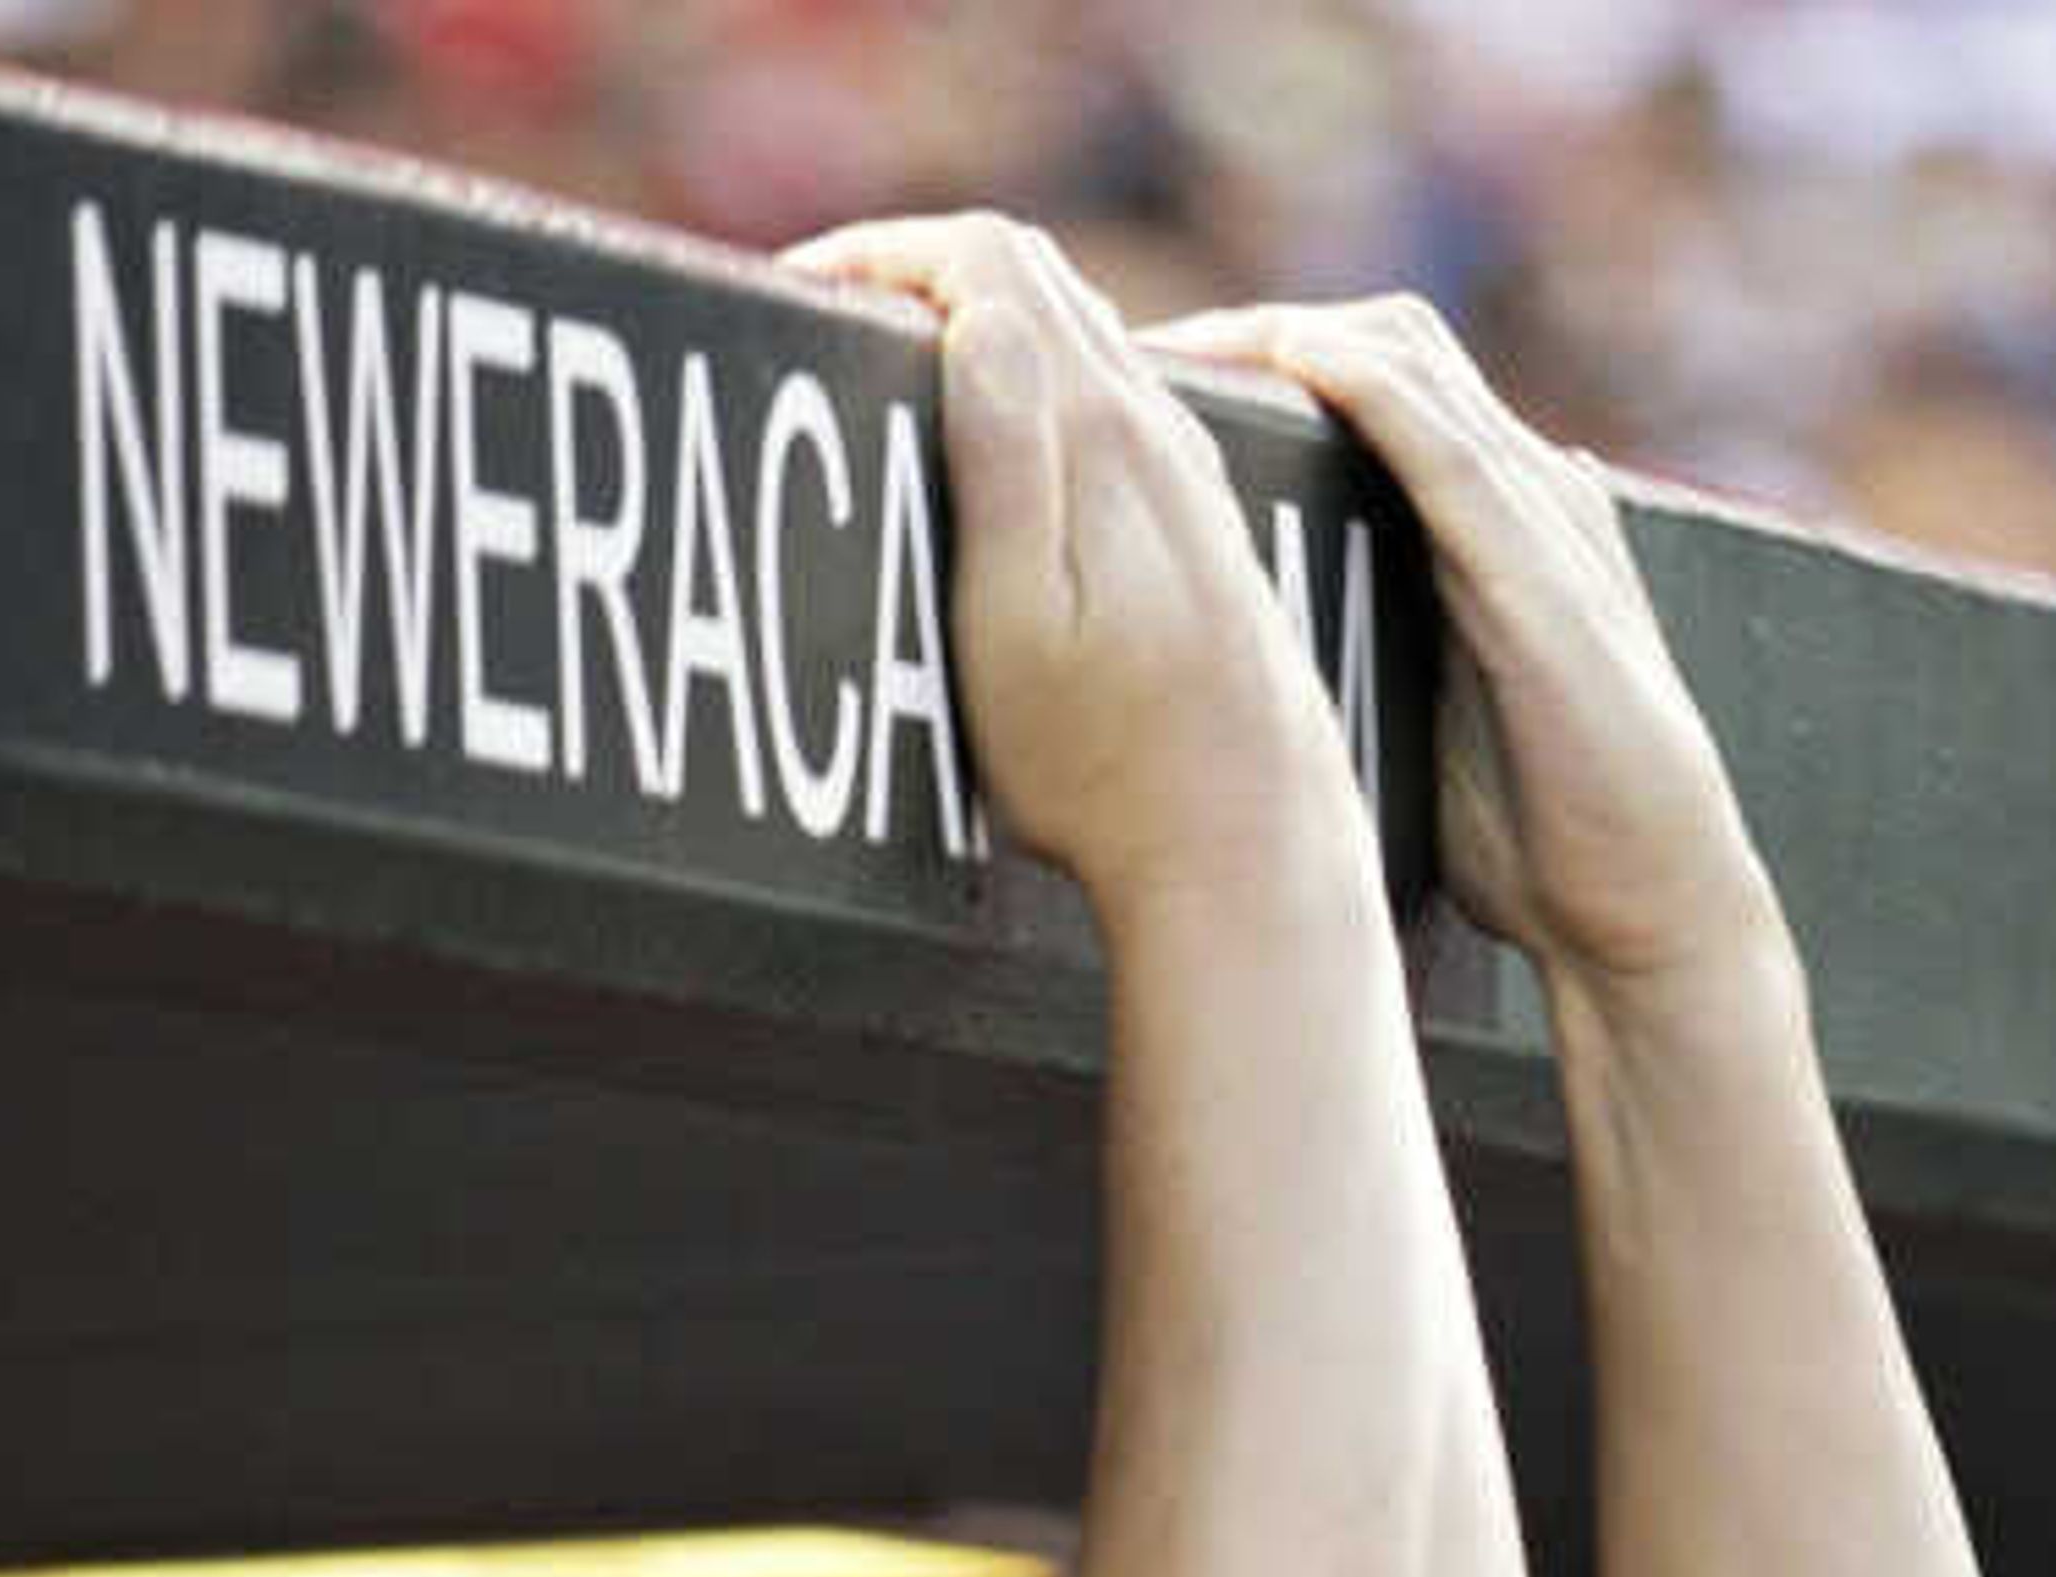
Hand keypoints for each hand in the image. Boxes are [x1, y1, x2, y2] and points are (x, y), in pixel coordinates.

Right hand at [788, 217, 1345, 910]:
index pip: (987, 261)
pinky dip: (1032, 385)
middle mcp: (1157, 429)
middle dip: (921, 272)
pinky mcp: (1199, 525)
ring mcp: (1186, 474)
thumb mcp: (1020, 626)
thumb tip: (978, 313)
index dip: (885, 250)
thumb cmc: (1109, 766)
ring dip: (979, 324)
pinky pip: (1108, 401)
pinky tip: (998, 451)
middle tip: (835, 327)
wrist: (1248, 847)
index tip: (808, 292)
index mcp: (1100, 433)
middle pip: (1033, 276)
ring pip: (1076, 333)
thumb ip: (1002, 462)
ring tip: (898, 378)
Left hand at [1142, 293, 1768, 980]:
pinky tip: (1292, 359)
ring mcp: (1537, 515)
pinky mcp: (1539, 566)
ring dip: (1284, 336)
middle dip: (1252, 333)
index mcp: (1487, 525)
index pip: (1372, 390)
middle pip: (1378, 345)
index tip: (1150, 394)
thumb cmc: (1547, 843)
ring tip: (1174, 349)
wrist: (1651, 912)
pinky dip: (1367, 382)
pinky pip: (1446, 436)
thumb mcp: (1427, 722)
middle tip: (1129, 354)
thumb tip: (1264, 665)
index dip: (1264, 368)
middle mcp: (1518, 491)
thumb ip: (1374, 659)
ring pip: (1405, 357)